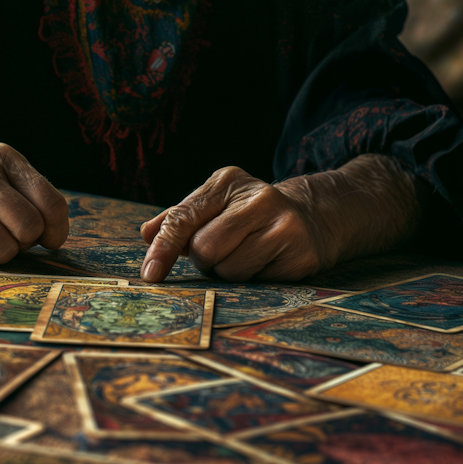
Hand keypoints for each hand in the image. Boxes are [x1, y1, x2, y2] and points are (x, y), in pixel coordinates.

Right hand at [0, 138, 68, 266]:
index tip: (45, 237)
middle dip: (23, 241)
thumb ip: (39, 205)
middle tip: (6, 235)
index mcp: (3, 157)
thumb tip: (52, 238)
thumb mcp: (10, 186)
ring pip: (4, 249)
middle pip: (28, 227)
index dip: (54, 230)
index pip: (50, 203)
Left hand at [139, 158, 419, 282]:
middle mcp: (258, 197)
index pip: (184, 217)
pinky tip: (270, 261)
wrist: (315, 216)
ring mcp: (284, 224)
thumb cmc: (251, 214)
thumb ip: (180, 218)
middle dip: (206, 261)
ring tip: (249, 254)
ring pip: (230, 271)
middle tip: (224, 251)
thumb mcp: (215, 204)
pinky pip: (259, 282)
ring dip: (230, 273)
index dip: (164, 248)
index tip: (150, 275)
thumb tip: (146, 234)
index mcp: (228, 181)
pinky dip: (256, 279)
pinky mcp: (302, 253)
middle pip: (205, 250)